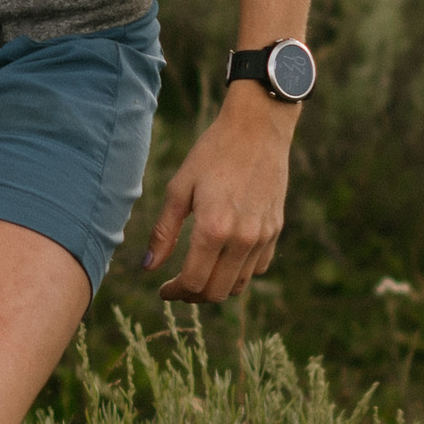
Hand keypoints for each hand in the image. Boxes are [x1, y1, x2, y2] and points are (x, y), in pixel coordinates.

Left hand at [144, 88, 295, 303]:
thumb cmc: (213, 152)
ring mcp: (263, 236)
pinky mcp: (276, 229)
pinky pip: (259, 267)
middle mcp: (241, 238)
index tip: (163, 290)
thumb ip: (163, 231)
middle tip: (179, 286)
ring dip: (217, 287)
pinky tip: (225, 259)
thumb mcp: (179, 188)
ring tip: (200, 274)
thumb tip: (148, 266)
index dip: (175, 292)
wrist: (257, 128)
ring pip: (239, 284)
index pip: (194, 283)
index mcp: (213, 229)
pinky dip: (240, 272)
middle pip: (217, 292)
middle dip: (194, 295)